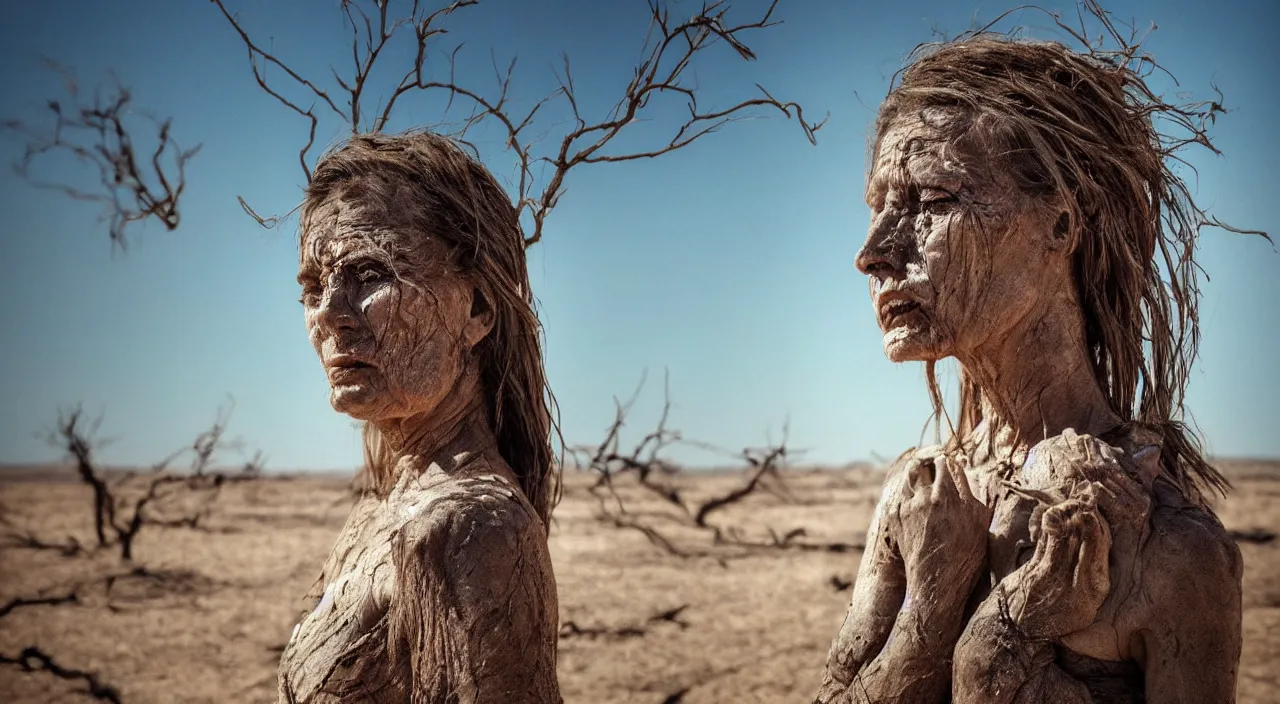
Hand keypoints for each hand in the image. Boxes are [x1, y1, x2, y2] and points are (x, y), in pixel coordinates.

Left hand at [893, 451, 990, 592]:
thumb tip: (961, 473)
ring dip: (915, 475)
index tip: (948, 462)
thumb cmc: (966, 554)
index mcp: (946, 493)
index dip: (947, 460)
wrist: (937, 581)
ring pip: (907, 478)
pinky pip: (899, 496)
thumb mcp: (978, 521)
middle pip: (921, 464)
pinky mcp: (895, 517)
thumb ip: (969, 493)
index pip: (944, 462)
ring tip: (922, 478)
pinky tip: (914, 501)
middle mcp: (924, 495)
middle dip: (928, 462)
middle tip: (932, 464)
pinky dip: (907, 494)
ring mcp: (906, 506)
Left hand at [1005, 481, 1110, 638]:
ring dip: (1072, 516)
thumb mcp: (1070, 594)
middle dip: (1090, 516)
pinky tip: (1054, 513)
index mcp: (1095, 591)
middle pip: (1093, 543)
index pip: (1104, 551)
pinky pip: (1053, 545)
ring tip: (1074, 499)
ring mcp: (1065, 583)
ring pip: (1074, 541)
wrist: (1014, 631)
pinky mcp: (1043, 576)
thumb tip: (1082, 533)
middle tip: (1088, 494)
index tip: (1095, 508)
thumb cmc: (1040, 609)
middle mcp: (1085, 588)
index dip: (1101, 526)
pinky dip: (1054, 527)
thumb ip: (1080, 569)